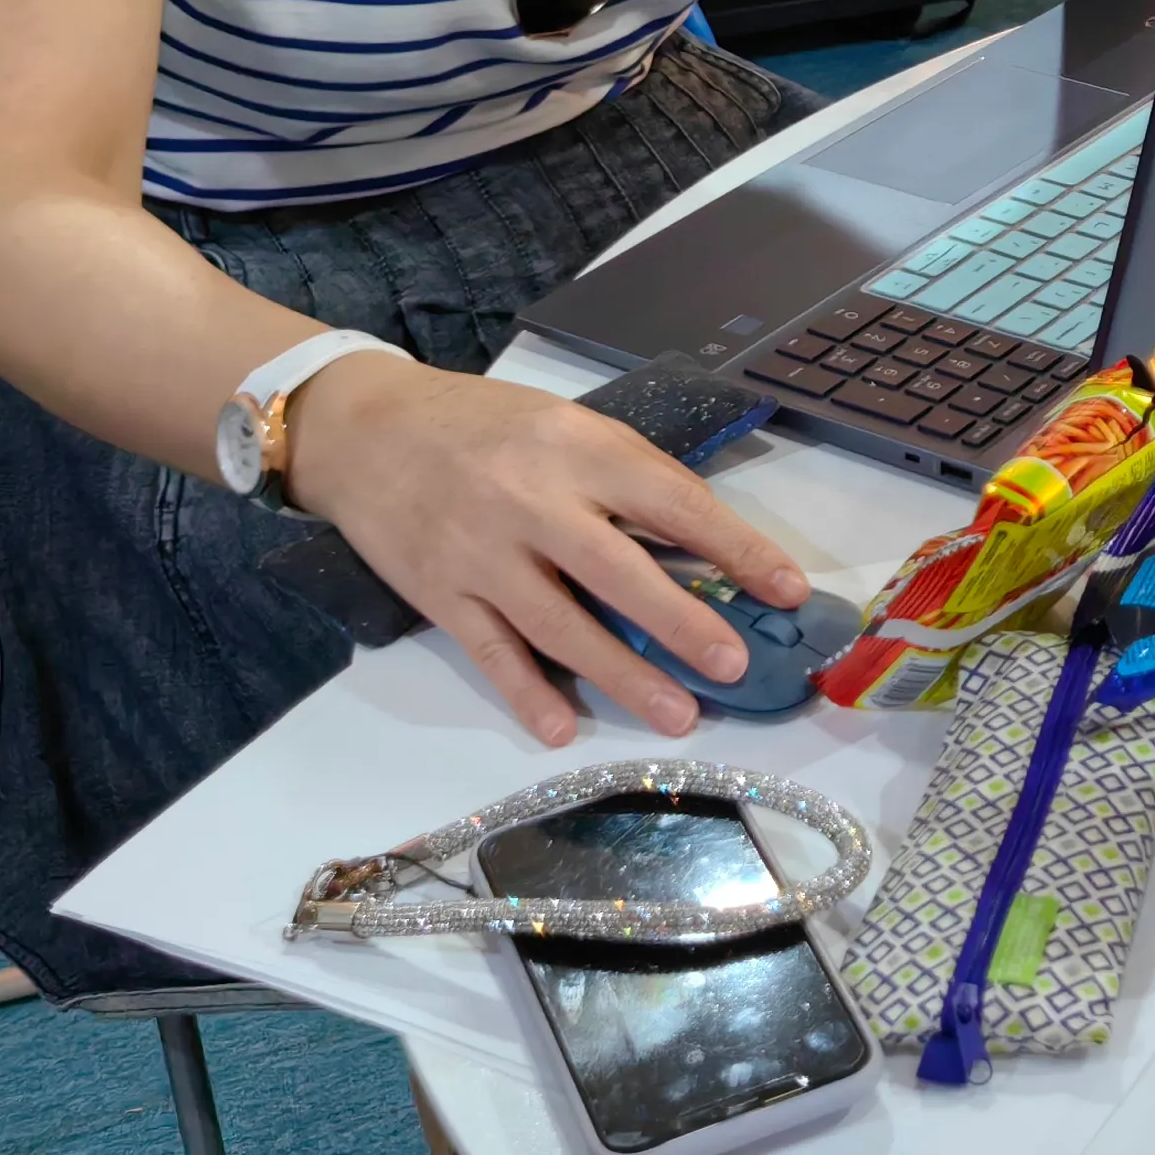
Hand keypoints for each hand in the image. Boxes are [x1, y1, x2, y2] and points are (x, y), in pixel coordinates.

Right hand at [292, 356, 811, 746]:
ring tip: (677, 715)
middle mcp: (531, 502)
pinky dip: (527, 693)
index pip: (672, 501)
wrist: (366, 429)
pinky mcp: (438, 594)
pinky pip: (491, 652)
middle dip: (682, 623)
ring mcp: (480, 554)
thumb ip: (626, 478)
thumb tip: (705, 546)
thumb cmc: (486, 425)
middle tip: (735, 666)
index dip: (736, 546)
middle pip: (618, 571)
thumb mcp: (565, 425)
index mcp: (577, 449)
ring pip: (559, 626)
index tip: (788, 588)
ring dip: (622, 676)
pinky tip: (563, 729)